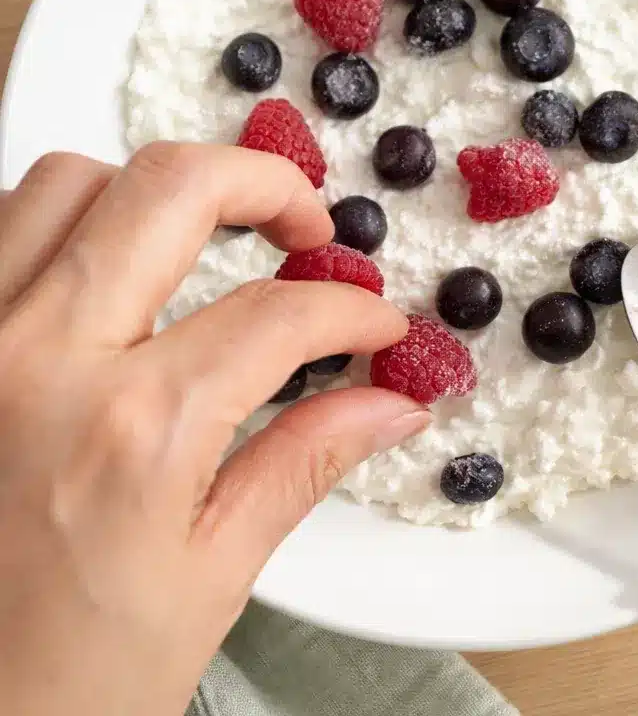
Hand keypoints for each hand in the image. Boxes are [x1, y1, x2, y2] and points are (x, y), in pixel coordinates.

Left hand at [0, 144, 426, 715]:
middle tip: (308, 226)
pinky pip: (6, 228)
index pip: (278, 314)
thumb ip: (308, 461)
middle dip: (270, 185)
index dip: (350, 306)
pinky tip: (118, 268)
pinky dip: (76, 222)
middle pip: (173, 187)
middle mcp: (38, 361)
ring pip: (73, 180)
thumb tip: (391, 402)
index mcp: (132, 431)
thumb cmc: (64, 684)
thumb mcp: (212, 575)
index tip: (374, 319)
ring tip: (210, 237)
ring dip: (161, 194)